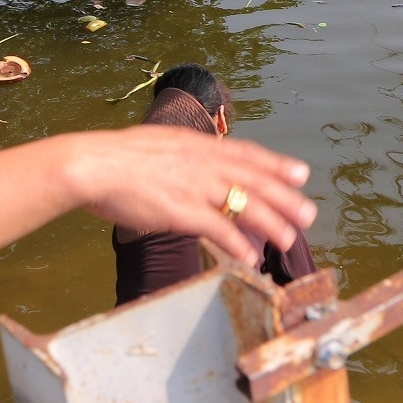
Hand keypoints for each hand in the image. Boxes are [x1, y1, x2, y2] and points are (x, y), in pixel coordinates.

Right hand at [64, 126, 314, 263]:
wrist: (93, 165)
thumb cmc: (115, 157)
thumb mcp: (156, 145)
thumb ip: (179, 155)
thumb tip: (189, 165)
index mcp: (197, 145)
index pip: (246, 153)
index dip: (276, 164)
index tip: (300, 173)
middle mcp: (202, 163)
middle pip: (255, 180)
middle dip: (285, 197)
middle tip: (309, 214)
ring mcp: (195, 186)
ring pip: (246, 205)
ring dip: (271, 224)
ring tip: (288, 241)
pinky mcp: (183, 211)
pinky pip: (220, 230)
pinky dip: (239, 245)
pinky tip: (251, 258)